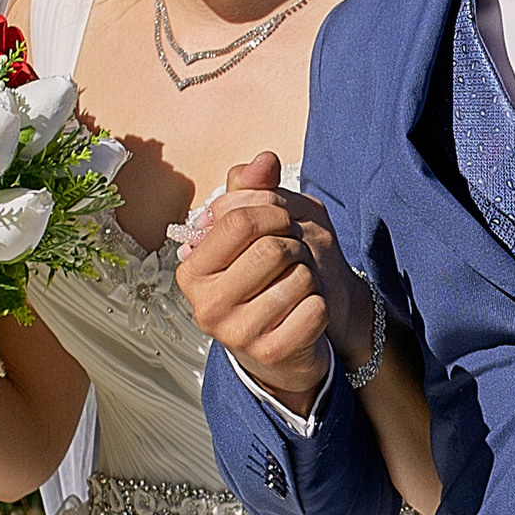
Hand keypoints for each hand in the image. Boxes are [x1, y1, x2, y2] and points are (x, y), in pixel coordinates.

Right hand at [176, 152, 365, 412]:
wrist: (285, 347)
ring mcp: (236, 335)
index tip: (283, 220)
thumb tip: (264, 160)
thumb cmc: (264, 281)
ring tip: (298, 286)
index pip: (238, 221)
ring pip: (298, 278)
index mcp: (193, 270)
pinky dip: (321, 304)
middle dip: (295, 245)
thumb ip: (253, 191)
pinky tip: (306, 312)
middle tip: (294, 257)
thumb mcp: (255, 232)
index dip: (274, 212)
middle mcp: (205, 306)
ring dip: (309, 275)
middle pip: (272, 249)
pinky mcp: (270, 354)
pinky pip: (315, 310)